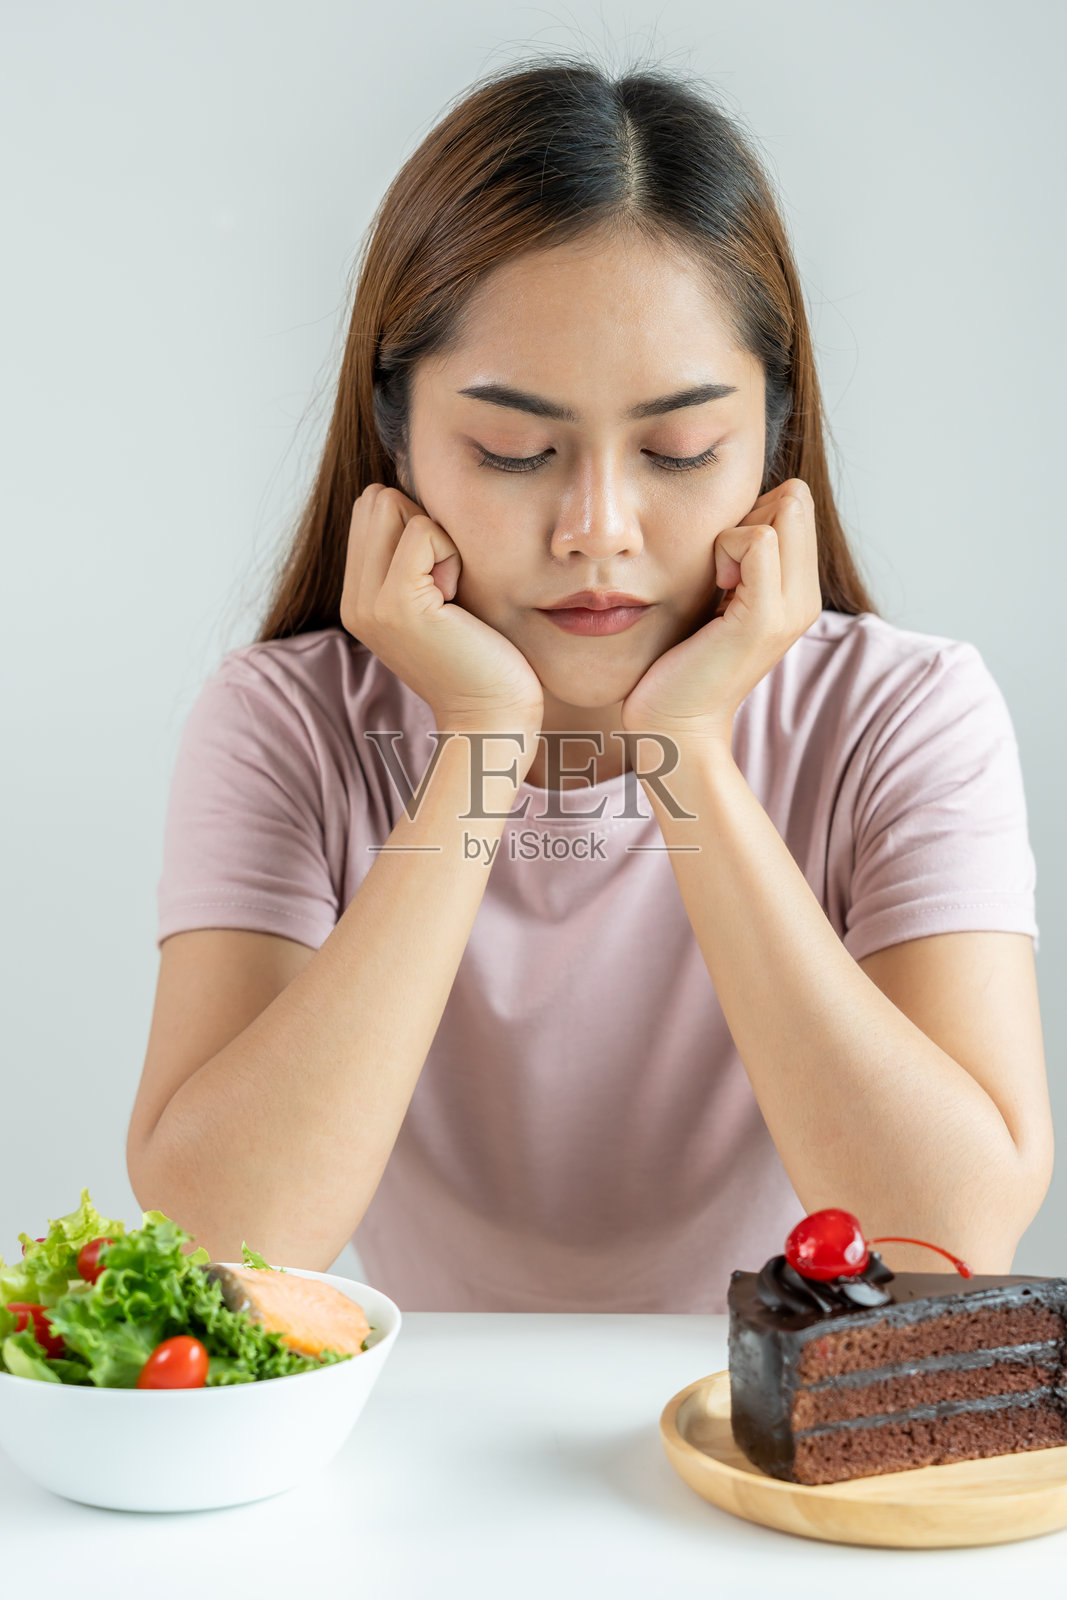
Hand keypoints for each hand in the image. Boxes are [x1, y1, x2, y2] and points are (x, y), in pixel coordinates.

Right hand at [340, 484, 543, 737]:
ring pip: (393, 505)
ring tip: (452, 592)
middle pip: (376, 499)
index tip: (443, 579)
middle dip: (422, 524)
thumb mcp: (437, 600)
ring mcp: (369, 603)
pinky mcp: (396, 604)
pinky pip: (422, 530)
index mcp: (359, 598)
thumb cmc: (482, 656)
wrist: (491, 715)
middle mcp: (354, 600)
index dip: (416, 525)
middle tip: (448, 583)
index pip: (371, 509)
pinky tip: (458, 597)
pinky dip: (450, 552)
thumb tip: (416, 497)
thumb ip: (414, 557)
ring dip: (437, 538)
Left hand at [619, 478, 822, 748]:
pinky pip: (758, 540)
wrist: (675, 726)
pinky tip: (713, 587)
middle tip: (718, 568)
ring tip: (716, 581)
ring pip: (783, 509)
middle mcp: (805, 597)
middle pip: (795, 499)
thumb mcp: (716, 599)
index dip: (754, 511)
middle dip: (747, 514)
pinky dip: (726, 548)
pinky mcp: (765, 616)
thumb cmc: (680, 662)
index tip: (722, 559)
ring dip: (734, 531)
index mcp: (797, 592)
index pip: (795, 502)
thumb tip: (728, 511)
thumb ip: (734, 558)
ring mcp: (791, 607)